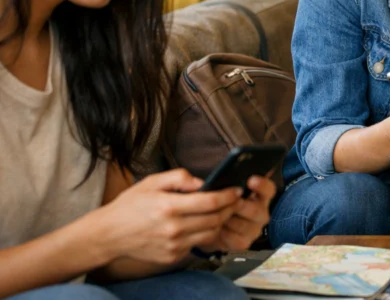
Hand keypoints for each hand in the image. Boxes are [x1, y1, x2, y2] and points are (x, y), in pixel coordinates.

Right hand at [94, 169, 239, 264]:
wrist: (109, 234)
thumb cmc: (130, 205)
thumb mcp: (152, 182)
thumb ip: (179, 177)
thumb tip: (203, 181)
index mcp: (169, 206)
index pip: (210, 202)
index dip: (228, 195)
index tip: (236, 190)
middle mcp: (173, 228)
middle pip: (216, 219)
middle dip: (230, 208)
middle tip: (234, 200)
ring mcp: (173, 245)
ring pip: (211, 233)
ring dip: (220, 222)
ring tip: (221, 211)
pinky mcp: (172, 256)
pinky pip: (197, 244)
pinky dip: (204, 234)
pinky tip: (203, 224)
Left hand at [200, 175, 275, 253]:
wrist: (212, 226)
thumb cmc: (222, 203)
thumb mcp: (226, 189)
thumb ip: (229, 183)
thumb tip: (218, 179)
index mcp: (261, 196)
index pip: (268, 189)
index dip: (262, 185)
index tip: (251, 180)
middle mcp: (261, 213)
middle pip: (255, 210)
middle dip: (238, 206)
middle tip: (226, 202)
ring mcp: (254, 230)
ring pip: (241, 224)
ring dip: (226, 219)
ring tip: (215, 214)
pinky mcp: (243, 243)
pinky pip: (232, 238)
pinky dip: (221, 232)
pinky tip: (214, 227)